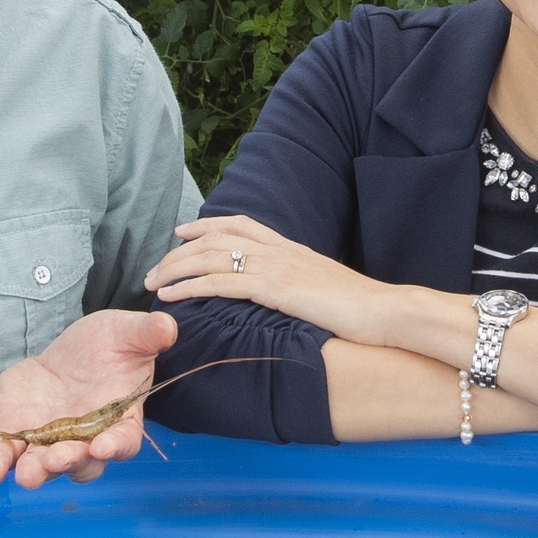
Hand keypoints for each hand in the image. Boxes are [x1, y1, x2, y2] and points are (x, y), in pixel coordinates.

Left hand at [0, 308, 179, 486]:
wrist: (74, 351)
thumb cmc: (109, 346)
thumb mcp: (127, 332)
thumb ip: (146, 333)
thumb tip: (166, 328)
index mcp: (120, 421)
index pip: (123, 441)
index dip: (116, 446)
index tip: (105, 447)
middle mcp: (86, 440)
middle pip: (81, 463)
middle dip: (68, 462)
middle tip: (57, 458)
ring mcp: (50, 441)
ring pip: (43, 466)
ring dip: (34, 471)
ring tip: (26, 474)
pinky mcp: (19, 432)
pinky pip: (7, 454)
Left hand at [144, 214, 406, 346]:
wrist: (385, 312)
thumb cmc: (363, 308)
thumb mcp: (326, 288)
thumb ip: (302, 283)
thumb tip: (290, 293)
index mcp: (292, 247)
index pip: (240, 224)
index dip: (206, 226)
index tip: (182, 232)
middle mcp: (280, 250)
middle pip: (215, 238)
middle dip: (179, 251)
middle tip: (155, 268)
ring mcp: (276, 267)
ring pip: (210, 257)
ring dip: (175, 269)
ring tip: (152, 283)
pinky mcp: (274, 288)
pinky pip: (220, 282)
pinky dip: (190, 286)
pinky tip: (171, 296)